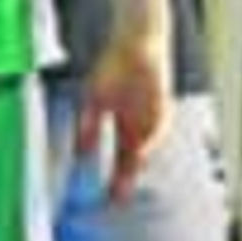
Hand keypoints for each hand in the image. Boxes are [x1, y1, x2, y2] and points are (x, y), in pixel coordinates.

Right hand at [76, 28, 173, 201]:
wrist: (135, 40)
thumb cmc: (116, 66)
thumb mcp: (95, 100)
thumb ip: (88, 125)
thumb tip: (80, 151)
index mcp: (128, 124)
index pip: (122, 157)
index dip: (114, 175)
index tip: (105, 195)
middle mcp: (141, 124)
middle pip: (134, 158)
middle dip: (125, 179)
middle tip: (116, 200)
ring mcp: (153, 115)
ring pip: (147, 147)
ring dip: (138, 164)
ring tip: (127, 182)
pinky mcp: (161, 103)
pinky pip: (158, 127)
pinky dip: (150, 141)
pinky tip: (141, 151)